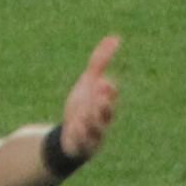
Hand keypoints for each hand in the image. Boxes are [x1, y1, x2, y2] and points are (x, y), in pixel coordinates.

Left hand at [50, 33, 124, 163]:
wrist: (70, 135)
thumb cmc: (84, 106)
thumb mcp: (89, 82)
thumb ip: (100, 62)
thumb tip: (115, 38)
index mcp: (104, 104)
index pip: (109, 97)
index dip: (107, 91)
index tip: (102, 83)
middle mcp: (101, 121)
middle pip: (105, 115)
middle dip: (103, 106)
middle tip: (99, 97)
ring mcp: (92, 135)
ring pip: (95, 131)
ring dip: (90, 122)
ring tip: (83, 116)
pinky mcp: (81, 147)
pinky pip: (81, 144)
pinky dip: (78, 136)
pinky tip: (73, 128)